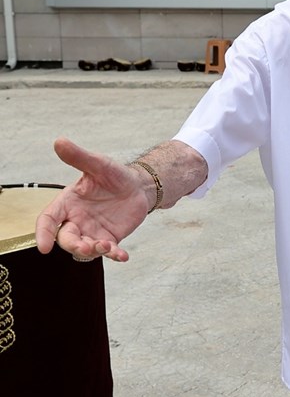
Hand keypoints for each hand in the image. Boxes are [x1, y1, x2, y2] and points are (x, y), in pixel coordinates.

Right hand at [34, 137, 148, 261]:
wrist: (138, 186)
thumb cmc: (113, 174)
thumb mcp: (98, 164)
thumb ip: (79, 157)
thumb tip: (59, 141)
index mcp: (67, 203)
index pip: (48, 220)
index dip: (43, 233)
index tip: (43, 248)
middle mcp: (76, 220)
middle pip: (66, 239)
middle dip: (73, 245)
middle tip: (85, 247)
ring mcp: (93, 231)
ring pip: (85, 249)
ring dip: (93, 251)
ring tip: (107, 247)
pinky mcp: (110, 238)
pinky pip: (109, 251)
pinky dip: (115, 255)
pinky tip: (123, 256)